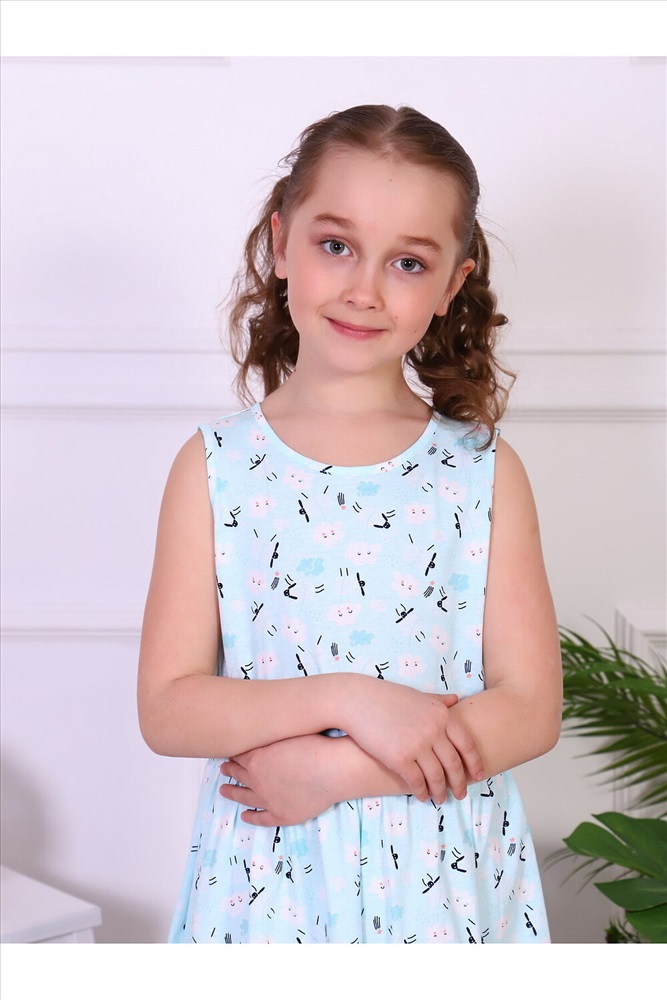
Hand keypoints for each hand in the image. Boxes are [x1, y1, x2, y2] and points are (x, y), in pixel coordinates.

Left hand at [219, 734, 338, 826]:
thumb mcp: (288, 730)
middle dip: (230, 770)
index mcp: (257, 758)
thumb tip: (262, 726)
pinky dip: (251, 817)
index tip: (229, 752)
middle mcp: (258, 780)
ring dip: (233, 792)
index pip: (239, 755)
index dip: (233, 753)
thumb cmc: (317, 744)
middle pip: (239, 774)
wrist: (335, 768)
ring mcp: (269, 799)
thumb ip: (271, 733)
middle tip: (223, 768)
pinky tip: (245, 816)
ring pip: (244, 796)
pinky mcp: (282, 815)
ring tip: (223, 790)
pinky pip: (261, 818)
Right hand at [343, 680, 483, 803]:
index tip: (478, 776)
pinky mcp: (400, 758)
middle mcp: (433, 730)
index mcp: (442, 715)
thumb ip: (438, 700)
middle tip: (461, 794)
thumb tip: (456, 699)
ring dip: (439, 791)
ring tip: (439, 799)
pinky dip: (421, 791)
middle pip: (454, 764)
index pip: (466, 744)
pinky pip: (416, 781)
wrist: (357, 701)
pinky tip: (421, 796)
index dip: (474, 763)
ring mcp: (417, 745)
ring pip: (436, 776)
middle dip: (459, 782)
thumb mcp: (417, 695)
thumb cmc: (386, 697)